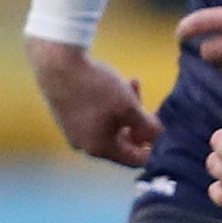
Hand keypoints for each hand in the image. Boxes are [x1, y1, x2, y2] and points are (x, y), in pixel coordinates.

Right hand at [26, 34, 155, 164]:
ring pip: (111, 124)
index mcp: (100, 149)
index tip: (165, 133)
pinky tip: (117, 82)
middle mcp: (84, 145)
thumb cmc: (95, 87)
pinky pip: (97, 116)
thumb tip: (161, 138)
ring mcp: (74, 131)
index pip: (134, 160)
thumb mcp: (128, 106)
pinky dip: (110, 104)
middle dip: (139, 122)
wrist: (56, 62)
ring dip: (127, 108)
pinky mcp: (67, 115)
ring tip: (134, 83)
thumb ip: (148, 126)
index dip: (153, 149)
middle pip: (123, 141)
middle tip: (148, 104)